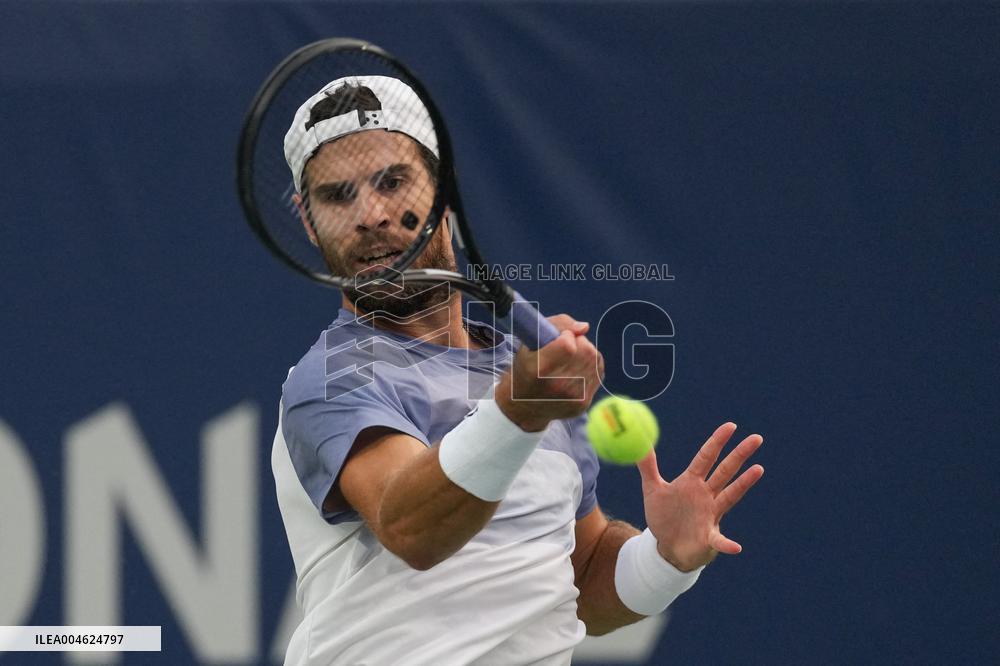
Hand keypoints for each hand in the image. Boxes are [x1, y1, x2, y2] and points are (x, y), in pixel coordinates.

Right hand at [495, 314, 604, 431]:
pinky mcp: (583, 403)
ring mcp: (572, 396)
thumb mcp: (529, 343)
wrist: (524, 407)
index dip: (566, 335)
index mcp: (539, 369)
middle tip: (566, 347)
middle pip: (585, 350)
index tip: (559, 338)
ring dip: (586, 353)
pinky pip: (599, 372)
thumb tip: (584, 327)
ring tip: (570, 358)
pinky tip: (576, 369)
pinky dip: (590, 365)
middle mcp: (557, 385)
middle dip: (578, 342)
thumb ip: (556, 324)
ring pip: (595, 359)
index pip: (567, 344)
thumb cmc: (526, 369)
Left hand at [637, 423, 763, 571]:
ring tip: (758, 469)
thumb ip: (647, 466)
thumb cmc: (663, 517)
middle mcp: (706, 495)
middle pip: (725, 470)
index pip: (707, 457)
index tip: (731, 426)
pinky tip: (735, 547)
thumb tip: (640, 440)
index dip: (717, 441)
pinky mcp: (710, 538)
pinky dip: (727, 544)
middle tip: (757, 437)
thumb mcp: (653, 490)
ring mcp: (711, 515)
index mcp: (692, 481)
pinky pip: (720, 540)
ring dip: (743, 483)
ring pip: (730, 495)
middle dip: (740, 454)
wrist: (667, 547)